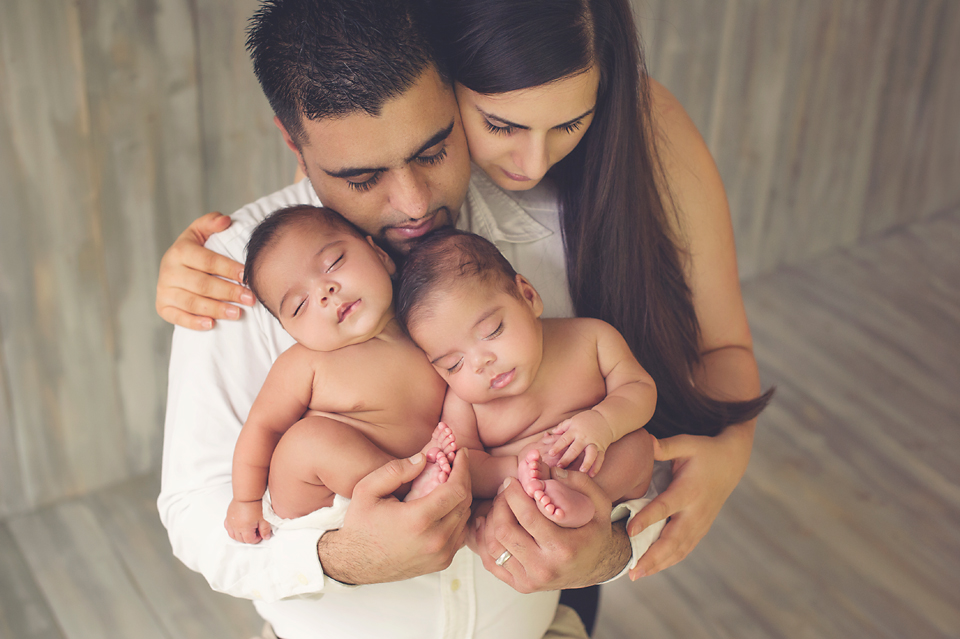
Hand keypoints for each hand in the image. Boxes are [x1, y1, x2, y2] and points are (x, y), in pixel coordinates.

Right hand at [156, 212, 254, 329]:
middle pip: (202, 284)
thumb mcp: (200, 233)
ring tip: (238, 313)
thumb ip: (211, 223)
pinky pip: (177, 318)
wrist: (173, 268)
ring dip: (216, 309)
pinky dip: (194, 322)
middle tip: (250, 298)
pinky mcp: (162, 307)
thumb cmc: (194, 251)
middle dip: (229, 292)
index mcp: (180, 251)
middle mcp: (169, 270)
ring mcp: (164, 290)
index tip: (247, 276)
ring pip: (193, 302)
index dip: (228, 268)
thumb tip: (225, 220)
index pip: (208, 261)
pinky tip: (211, 324)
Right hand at [224, 498, 271, 543]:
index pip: (249, 540)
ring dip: (240, 536)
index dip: (256, 539)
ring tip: (247, 531)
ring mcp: (231, 522)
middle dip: (249, 538)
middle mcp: (236, 527)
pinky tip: (237, 527)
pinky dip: (232, 530)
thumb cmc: (255, 504)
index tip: (261, 534)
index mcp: (244, 528)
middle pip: (241, 539)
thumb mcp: (264, 518)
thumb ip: (265, 529)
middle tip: (255, 532)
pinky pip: (227, 527)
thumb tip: (266, 537)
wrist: (247, 494)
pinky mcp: (228, 516)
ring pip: (232, 535)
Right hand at [318, 449, 471, 584]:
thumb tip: (424, 459)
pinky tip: (445, 504)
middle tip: (455, 463)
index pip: (457, 489)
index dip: (462, 467)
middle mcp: (435, 540)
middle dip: (463, 478)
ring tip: (448, 482)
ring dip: (461, 497)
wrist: (356, 563)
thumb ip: (395, 470)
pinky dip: (457, 516)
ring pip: (465, 517)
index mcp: (418, 520)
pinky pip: (461, 532)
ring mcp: (441, 554)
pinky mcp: (442, 562)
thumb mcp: (367, 490)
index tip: (461, 453)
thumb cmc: (360, 525)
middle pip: (465, 501)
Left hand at [475, 470, 630, 591]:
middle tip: (505, 490)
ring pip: (493, 546)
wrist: (597, 567)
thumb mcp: (598, 504)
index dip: (513, 494)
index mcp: (564, 549)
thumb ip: (579, 482)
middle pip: (505, 531)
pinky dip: (484, 539)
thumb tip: (549, 470)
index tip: (511, 480)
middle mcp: (544, 568)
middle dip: (500, 503)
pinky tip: (489, 522)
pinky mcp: (520, 585)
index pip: (527, 517)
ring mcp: (530, 580)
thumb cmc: (595, 531)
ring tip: (499, 504)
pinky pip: (491, 562)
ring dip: (491, 519)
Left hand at [546, 410, 614, 475]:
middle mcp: (584, 438)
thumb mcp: (573, 420)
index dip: (557, 446)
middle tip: (560, 466)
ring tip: (582, 471)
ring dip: (587, 463)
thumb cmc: (586, 420)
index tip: (551, 454)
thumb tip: (551, 433)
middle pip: (575, 448)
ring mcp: (594, 443)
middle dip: (567, 458)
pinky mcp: (602, 448)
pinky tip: (592, 475)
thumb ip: (562, 427)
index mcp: (575, 430)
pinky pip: (600, 458)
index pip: (564, 439)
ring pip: (591, 454)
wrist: (606, 419)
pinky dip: (597, 467)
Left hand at [628, 432, 748, 578]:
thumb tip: (645, 440)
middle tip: (633, 572)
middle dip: (653, 557)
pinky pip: (685, 549)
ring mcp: (701, 523)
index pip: (666, 507)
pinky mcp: (702, 528)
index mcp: (689, 490)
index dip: (648, 519)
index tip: (630, 531)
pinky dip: (669, 560)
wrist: (732, 463)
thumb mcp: (687, 443)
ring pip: (680, 549)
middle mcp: (696, 511)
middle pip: (674, 539)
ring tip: (637, 575)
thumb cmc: (704, 451)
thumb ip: (665, 447)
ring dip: (659, 564)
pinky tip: (653, 569)